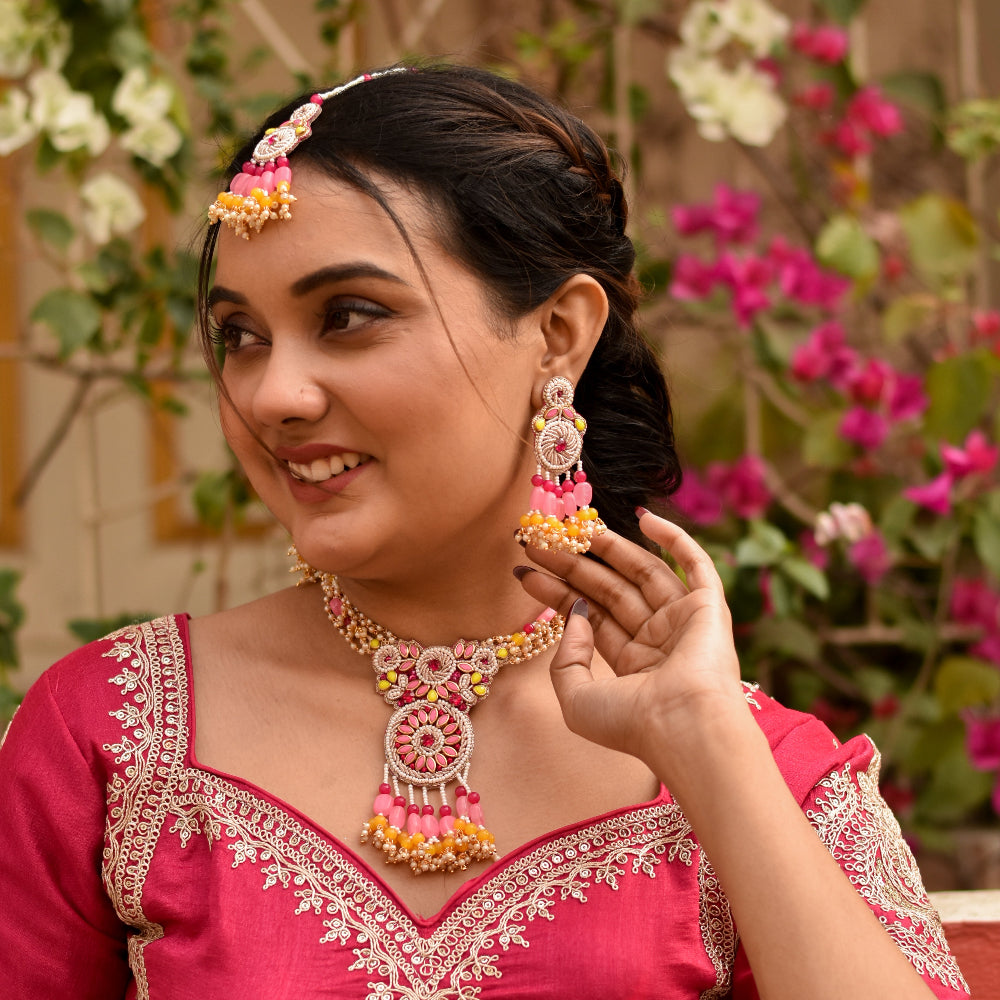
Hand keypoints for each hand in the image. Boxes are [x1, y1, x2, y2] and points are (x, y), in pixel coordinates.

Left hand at [516, 509, 746, 767]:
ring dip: (610, 547)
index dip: (556, 591)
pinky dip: (675, 538)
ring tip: (575, 526)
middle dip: (573, 564)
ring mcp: (683, 620)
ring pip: (642, 572)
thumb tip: (574, 614)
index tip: (525, 570)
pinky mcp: (709, 606)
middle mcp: (658, 639)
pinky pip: (694, 563)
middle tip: (540, 540)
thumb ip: (566, 659)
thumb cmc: (632, 724)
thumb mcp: (577, 699)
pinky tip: (644, 518)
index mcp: (631, 664)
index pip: (588, 615)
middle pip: (609, 589)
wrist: (684, 727)